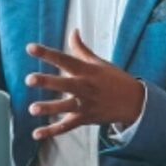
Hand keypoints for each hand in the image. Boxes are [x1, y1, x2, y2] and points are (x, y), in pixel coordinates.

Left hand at [25, 29, 143, 139]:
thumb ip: (81, 49)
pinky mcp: (85, 119)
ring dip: (49, 108)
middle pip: (64, 83)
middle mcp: (85, 87)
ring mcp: (85, 104)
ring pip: (65, 107)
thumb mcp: (99, 63)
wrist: (135, 102)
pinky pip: (67, 126)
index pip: (64, 59)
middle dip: (47, 82)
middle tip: (29, 79)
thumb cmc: (115, 79)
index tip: (30, 48)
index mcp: (86, 71)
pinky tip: (36, 134)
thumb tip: (73, 31)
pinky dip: (52, 131)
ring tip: (32, 109)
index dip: (47, 53)